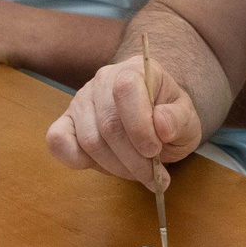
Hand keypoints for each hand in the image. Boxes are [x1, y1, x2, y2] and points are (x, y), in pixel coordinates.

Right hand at [46, 57, 199, 190]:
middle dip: (133, 159)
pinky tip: (103, 166)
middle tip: (154, 176)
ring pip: (89, 140)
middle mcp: (103, 80)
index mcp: (135, 70)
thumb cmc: (169, 117)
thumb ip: (179, 119)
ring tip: (138, 173)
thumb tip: (161, 123)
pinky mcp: (65, 122)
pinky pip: (58, 141)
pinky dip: (76, 160)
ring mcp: (81, 100)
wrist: (153, 117)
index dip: (139, 125)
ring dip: (116, 166)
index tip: (155, 151)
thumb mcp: (187, 119)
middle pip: (109, 124)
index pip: (126, 89)